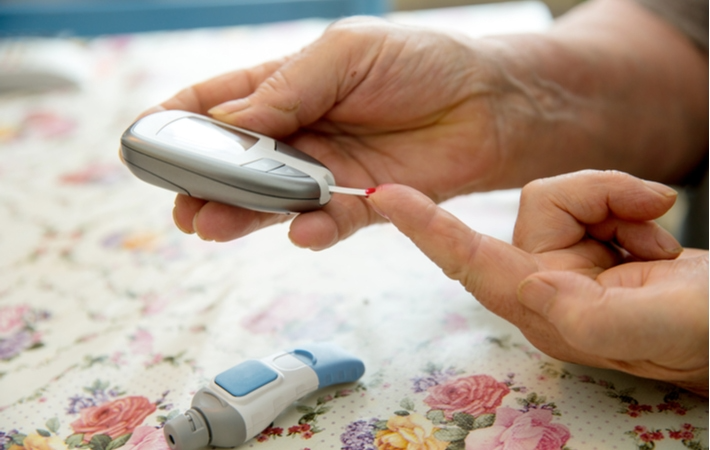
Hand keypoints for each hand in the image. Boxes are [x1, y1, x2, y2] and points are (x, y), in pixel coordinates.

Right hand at [147, 0, 706, 249]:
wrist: (490, 101)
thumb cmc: (421, 62)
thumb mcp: (347, 54)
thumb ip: (289, 88)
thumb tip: (228, 120)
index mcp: (287, 87)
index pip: (218, 105)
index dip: (180, 122)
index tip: (146, 141)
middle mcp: (300, 133)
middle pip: (236, 163)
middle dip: (204, 182)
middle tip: (180, 201)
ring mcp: (327, 170)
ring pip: (271, 200)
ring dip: (241, 214)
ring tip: (210, 225)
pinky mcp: (363, 202)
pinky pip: (328, 221)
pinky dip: (311, 228)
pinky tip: (301, 231)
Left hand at [366, 170, 708, 395]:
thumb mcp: (663, 326)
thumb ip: (592, 315)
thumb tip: (528, 285)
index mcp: (551, 312)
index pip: (471, 264)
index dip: (427, 229)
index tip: (385, 195)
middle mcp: (551, 289)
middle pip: (538, 207)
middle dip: (598, 196)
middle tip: (653, 214)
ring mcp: (574, 269)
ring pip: (569, 198)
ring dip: (622, 204)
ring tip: (660, 239)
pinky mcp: (599, 250)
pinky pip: (598, 201)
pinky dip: (634, 206)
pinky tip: (659, 238)